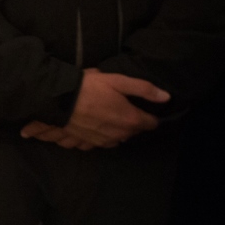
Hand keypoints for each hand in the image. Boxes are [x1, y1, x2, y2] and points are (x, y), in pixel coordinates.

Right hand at [20, 68, 168, 148]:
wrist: (58, 99)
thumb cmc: (89, 87)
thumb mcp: (118, 81)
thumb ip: (143, 89)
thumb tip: (167, 97)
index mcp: (131, 120)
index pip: (151, 123)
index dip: (148, 114)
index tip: (140, 107)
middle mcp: (120, 135)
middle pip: (133, 131)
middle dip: (131, 122)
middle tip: (120, 107)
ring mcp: (103, 141)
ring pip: (117, 138)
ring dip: (116, 130)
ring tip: (106, 116)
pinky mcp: (87, 143)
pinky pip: (100, 143)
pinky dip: (100, 136)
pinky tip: (94, 126)